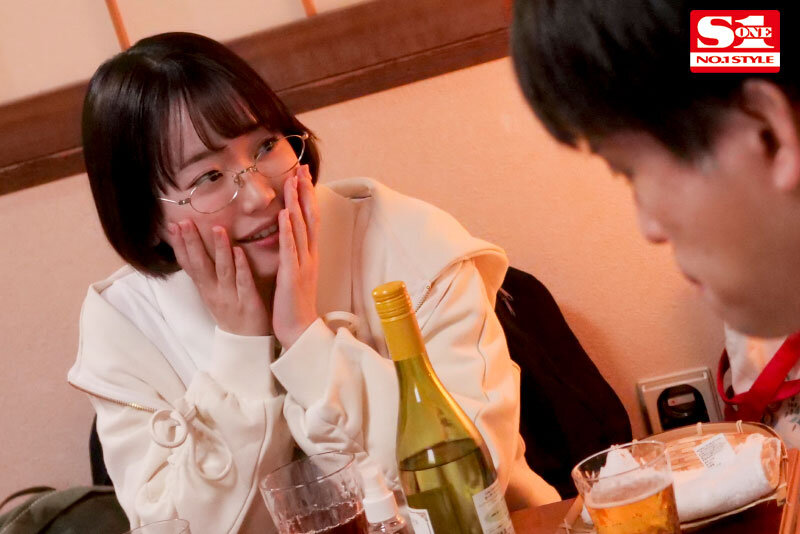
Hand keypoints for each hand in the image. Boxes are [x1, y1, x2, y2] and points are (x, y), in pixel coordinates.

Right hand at [166, 219, 270, 336]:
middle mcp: (214, 292)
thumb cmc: (230, 314)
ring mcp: (230, 298)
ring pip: (223, 271)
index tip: (172, 225)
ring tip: (217, 229)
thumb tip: (193, 251)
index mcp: (205, 289)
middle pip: (200, 265)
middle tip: (185, 222)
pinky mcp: (248, 303)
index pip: (188, 265)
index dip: (180, 246)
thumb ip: (204, 274)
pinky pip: (244, 282)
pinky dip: (241, 266)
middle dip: (192, 243)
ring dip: (219, 249)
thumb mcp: (211, 294)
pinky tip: (239, 251)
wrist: (245, 344)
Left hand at [272, 165, 319, 347]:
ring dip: (297, 203)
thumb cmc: (294, 304)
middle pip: (310, 217)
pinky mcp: (292, 275)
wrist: (299, 330)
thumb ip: (293, 253)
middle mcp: (309, 255)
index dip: (307, 195)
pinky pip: (290, 249)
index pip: (310, 218)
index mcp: (309, 254)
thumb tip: (288, 234)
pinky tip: (285, 214)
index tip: (303, 175)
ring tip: (293, 182)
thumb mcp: (295, 272)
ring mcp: (302, 264)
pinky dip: (288, 230)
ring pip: (301, 228)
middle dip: (305, 191)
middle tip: (302, 168)